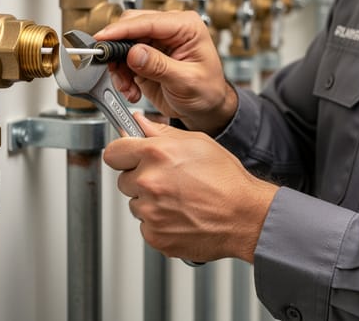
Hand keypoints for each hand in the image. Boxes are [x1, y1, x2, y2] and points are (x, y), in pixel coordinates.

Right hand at [94, 9, 236, 134]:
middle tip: (113, 68)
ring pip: (122, 43)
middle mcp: (169, 29)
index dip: (122, 29)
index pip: (149, 21)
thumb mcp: (186, 81)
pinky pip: (122, 59)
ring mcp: (156, 41)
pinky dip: (121, 75)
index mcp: (186, 26)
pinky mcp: (145, 55)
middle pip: (130, 26)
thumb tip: (135, 52)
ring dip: (119, 67)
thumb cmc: (207, 92)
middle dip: (118, 49)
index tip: (103, 38)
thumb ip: (159, 66)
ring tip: (127, 87)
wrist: (206, 108)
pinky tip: (131, 89)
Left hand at [103, 114, 278, 262]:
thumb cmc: (227, 180)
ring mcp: (150, 211)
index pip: (113, 152)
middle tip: (167, 181)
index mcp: (155, 154)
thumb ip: (160, 132)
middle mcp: (148, 182)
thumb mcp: (197, 142)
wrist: (245, 216)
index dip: (122, 154)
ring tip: (179, 200)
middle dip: (140, 179)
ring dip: (150, 203)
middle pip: (123, 180)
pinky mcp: (155, 235)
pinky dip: (159, 223)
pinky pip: (146, 226)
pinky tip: (180, 216)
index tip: (128, 157)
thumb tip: (139, 123)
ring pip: (135, 204)